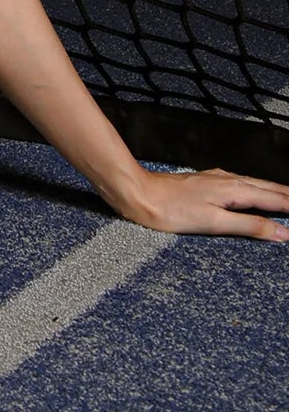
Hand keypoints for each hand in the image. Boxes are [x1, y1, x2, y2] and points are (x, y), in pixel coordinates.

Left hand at [113, 167, 288, 241]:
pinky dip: (256, 189)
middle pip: (269, 188)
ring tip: (288, 198)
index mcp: (236, 190)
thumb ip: (249, 226)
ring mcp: (217, 179)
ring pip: (256, 184)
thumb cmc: (171, 211)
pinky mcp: (206, 181)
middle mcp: (230, 180)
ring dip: (275, 191)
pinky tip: (253, 192)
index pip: (276, 199)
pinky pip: (241, 183)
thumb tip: (282, 232)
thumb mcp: (214, 223)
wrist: (139, 194)